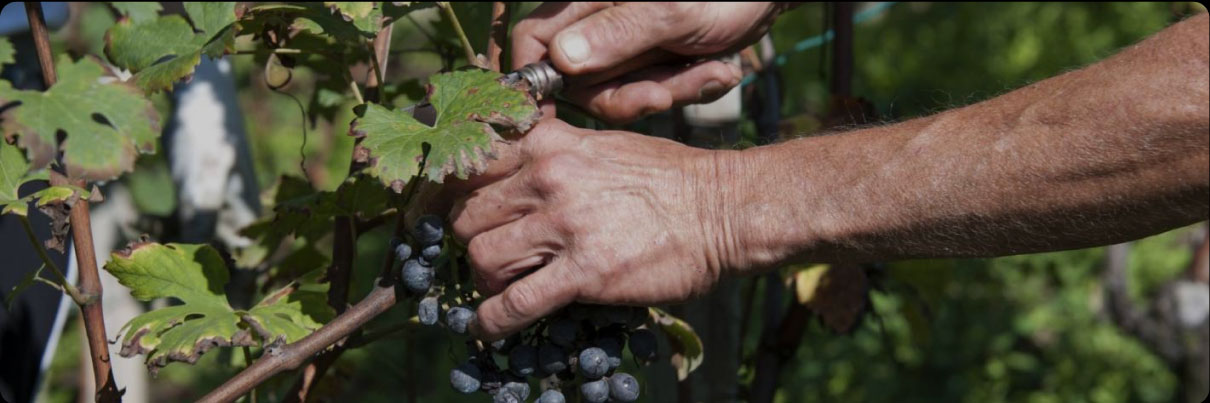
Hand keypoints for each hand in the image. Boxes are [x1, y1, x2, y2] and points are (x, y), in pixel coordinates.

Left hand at [448, 120, 739, 339]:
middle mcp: (548, 178)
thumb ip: (556, 153)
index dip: (455, 193)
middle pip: (467, 215)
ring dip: (485, 280)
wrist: (724, 209)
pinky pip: (515, 303)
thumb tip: (517, 172)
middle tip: (490, 254)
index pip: (471, 163)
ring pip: (482, 257)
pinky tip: (488, 328)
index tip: (460, 213)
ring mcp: (565, 226)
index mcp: (551, 144)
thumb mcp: (605, 145)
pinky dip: (492, 321)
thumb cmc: (671, 177)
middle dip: (470, 239)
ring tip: (503, 287)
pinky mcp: (584, 273)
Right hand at [512, 2, 789, 122]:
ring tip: (717, 72)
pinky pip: (650, 89)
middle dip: (630, 94)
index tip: (552, 116)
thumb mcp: (672, 12)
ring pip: (618, 91)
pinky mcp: (649, 59)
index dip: (536, 79)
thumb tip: (561, 60)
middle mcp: (595, 20)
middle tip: (670, 93)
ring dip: (669, 91)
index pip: (533, 39)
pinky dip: (686, 87)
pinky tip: (721, 71)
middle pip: (579, 80)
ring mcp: (622, 42)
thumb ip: (617, 35)